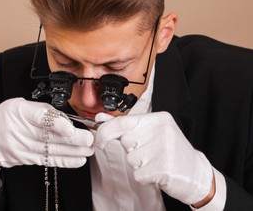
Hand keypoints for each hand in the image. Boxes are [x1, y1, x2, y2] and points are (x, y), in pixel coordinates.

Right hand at [0, 98, 93, 167]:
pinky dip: (64, 161)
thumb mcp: (20, 105)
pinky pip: (47, 160)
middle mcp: (20, 131)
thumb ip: (43, 111)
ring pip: (51, 150)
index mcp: (20, 112)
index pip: (39, 117)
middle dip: (73, 139)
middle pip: (49, 136)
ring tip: (89, 149)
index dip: (56, 123)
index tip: (71, 127)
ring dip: (73, 151)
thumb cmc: (5, 117)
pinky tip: (78, 160)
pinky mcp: (25, 159)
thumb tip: (67, 120)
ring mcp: (22, 147)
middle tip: (89, 139)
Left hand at [94, 112, 213, 204]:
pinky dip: (145, 177)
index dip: (105, 132)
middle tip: (150, 152)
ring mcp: (164, 149)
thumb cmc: (170, 152)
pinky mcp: (164, 168)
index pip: (122, 122)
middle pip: (126, 142)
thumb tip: (99, 118)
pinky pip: (139, 174)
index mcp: (158, 119)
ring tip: (156, 162)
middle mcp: (162, 131)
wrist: (197, 173)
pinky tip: (159, 173)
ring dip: (140, 165)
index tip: (99, 140)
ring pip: (132, 160)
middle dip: (132, 151)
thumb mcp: (149, 133)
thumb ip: (124, 125)